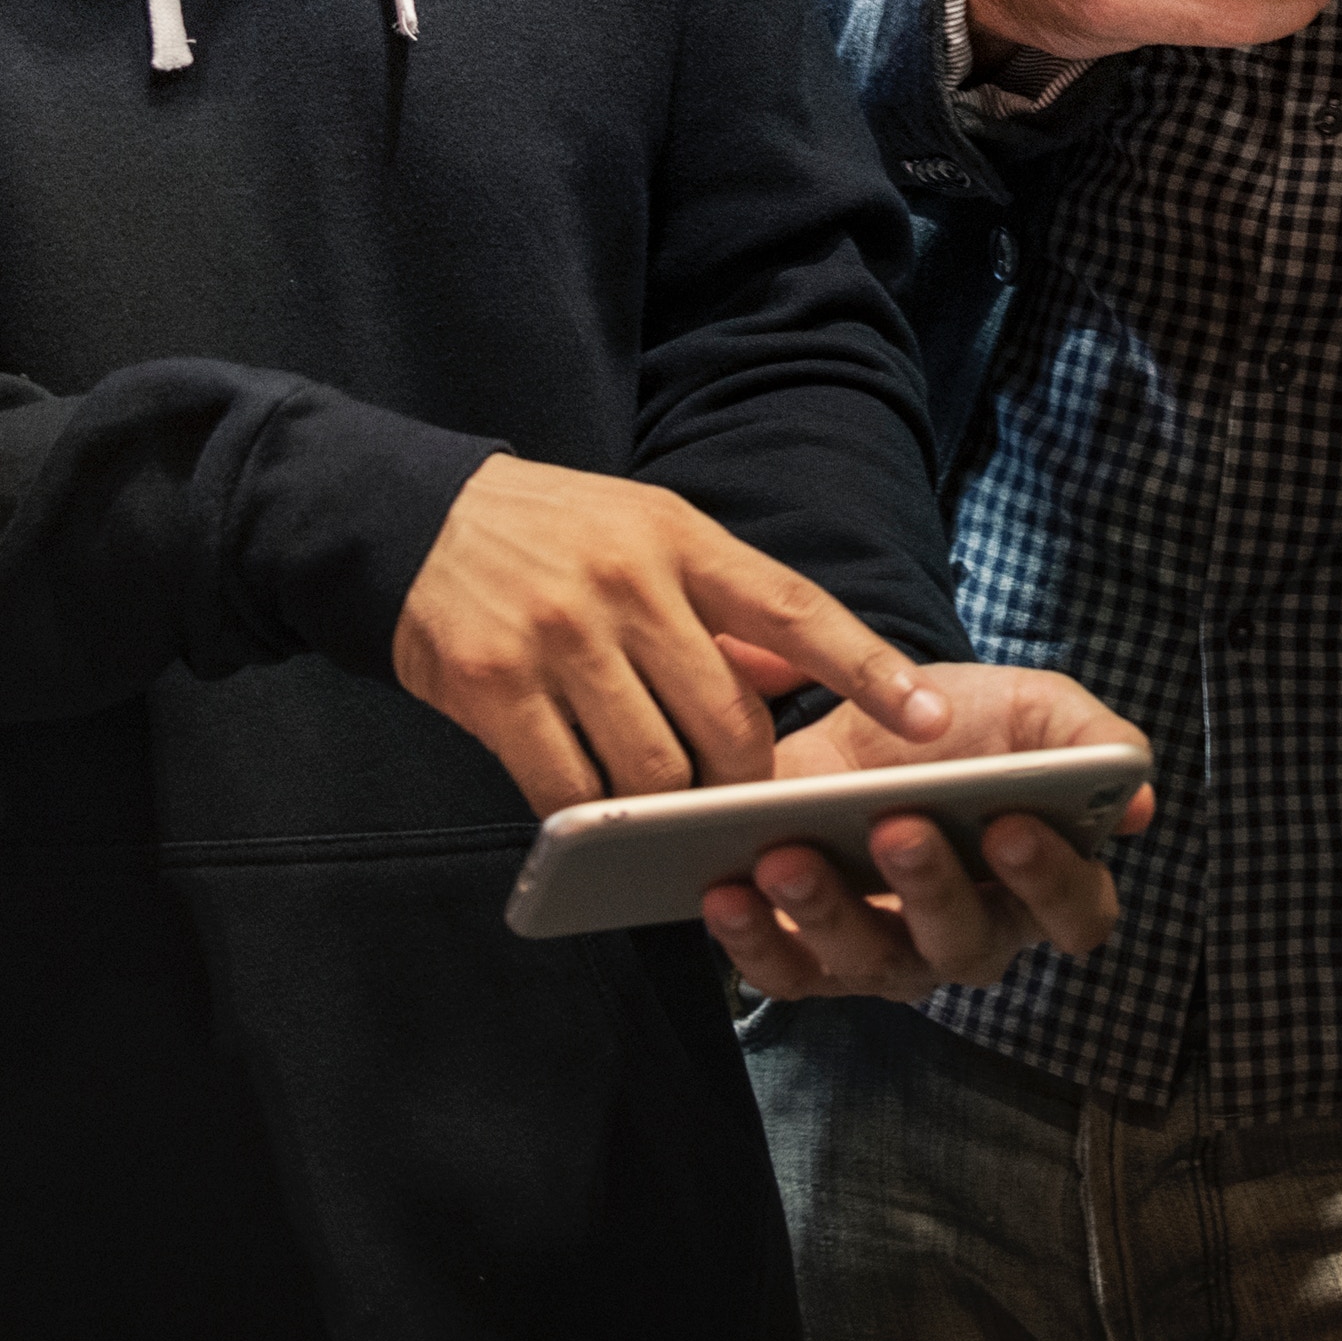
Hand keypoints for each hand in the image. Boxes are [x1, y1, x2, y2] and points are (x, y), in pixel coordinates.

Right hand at [393, 454, 950, 814]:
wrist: (406, 520)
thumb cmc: (548, 536)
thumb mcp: (644, 532)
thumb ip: (720, 604)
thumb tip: (792, 672)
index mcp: (679, 537)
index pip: (796, 607)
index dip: (870, 668)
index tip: (935, 720)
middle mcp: (626, 582)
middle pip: (727, 721)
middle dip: (743, 782)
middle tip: (736, 805)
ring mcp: (558, 636)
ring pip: (654, 770)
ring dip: (668, 812)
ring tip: (663, 815)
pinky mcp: (494, 687)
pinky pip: (570, 791)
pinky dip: (593, 819)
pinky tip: (593, 816)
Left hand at [699, 662, 1153, 998]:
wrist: (862, 716)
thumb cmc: (965, 720)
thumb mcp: (1032, 706)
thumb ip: (1089, 738)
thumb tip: (1138, 797)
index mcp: (1046, 883)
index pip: (1075, 911)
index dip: (1050, 880)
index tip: (1012, 825)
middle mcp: (974, 935)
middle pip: (965, 944)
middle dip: (931, 887)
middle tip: (896, 827)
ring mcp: (891, 955)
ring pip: (871, 964)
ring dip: (828, 914)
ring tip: (785, 855)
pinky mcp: (813, 959)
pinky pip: (788, 974)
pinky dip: (753, 941)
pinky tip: (725, 891)